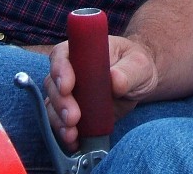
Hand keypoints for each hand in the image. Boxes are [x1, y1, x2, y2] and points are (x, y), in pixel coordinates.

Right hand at [44, 36, 158, 149]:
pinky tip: (73, 142)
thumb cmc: (137, 65)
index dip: (60, 69)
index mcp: (82, 51)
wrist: (139, 84)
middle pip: (53, 83)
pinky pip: (61, 122)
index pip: (61, 54)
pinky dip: (64, 133)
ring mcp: (70, 92)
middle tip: (73, 117)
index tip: (67, 86)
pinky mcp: (73, 112)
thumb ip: (128, 71)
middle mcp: (71, 70)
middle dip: (60, 102)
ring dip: (58, 121)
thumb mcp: (139, 64)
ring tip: (71, 134)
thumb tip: (115, 81)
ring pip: (53, 105)